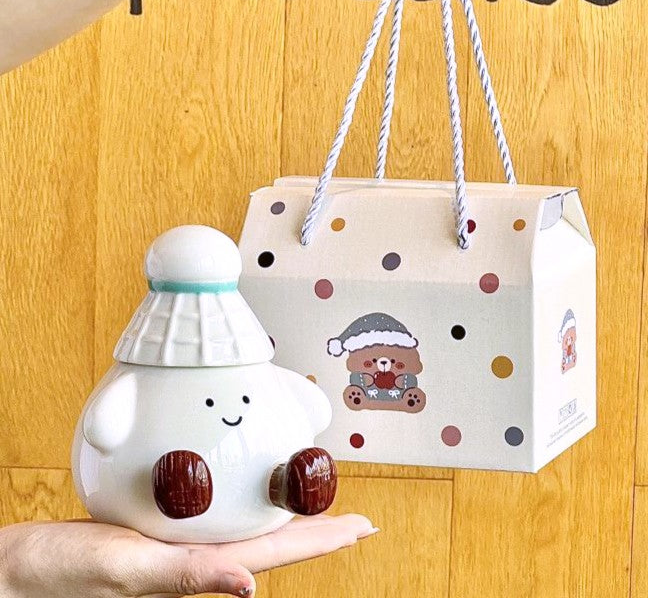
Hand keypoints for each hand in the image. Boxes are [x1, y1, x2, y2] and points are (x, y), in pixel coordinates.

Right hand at [0, 515, 376, 597]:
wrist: (24, 570)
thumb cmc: (63, 576)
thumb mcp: (124, 569)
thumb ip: (185, 577)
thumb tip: (250, 590)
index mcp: (196, 570)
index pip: (274, 555)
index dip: (320, 542)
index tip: (360, 528)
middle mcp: (196, 561)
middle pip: (271, 544)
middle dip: (314, 531)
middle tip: (352, 518)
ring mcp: (180, 548)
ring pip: (247, 531)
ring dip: (284, 519)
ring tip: (312, 504)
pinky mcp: (162, 533)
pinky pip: (214, 519)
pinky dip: (242, 505)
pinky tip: (247, 497)